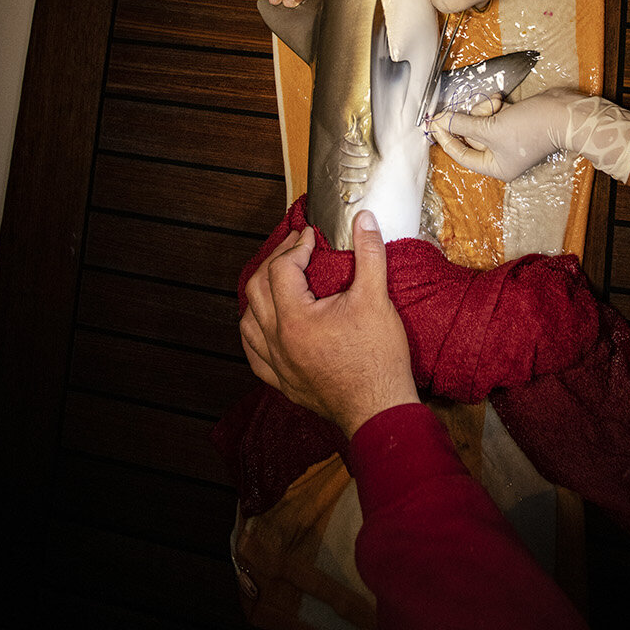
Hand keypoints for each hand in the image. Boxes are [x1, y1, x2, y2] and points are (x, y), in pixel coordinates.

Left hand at [240, 213, 420, 438]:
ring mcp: (277, 365)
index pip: (281, 268)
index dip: (296, 246)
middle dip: (275, 261)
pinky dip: (255, 332)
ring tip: (277, 279)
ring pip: (248, 322)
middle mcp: (277, 342)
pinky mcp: (283, 383)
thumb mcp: (376, 298)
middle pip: (257, 289)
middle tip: (296, 247)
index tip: (312, 237)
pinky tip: (264, 325)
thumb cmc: (378, 359)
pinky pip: (254, 354)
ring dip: (259, 295)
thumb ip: (369, 254)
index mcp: (295, 319)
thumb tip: (365, 220)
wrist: (380, 409)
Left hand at [431, 88, 629, 183]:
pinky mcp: (514, 122)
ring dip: (483, 109)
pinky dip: (493, 106)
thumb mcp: (491, 128)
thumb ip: (462, 124)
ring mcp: (508, 138)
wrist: (564, 113)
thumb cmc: (532, 128)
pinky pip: (493, 114)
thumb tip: (440, 121)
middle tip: (472, 107)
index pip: (460, 154)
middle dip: (471, 118)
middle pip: (470, 136)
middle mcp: (501, 156)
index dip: (445, 137)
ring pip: (481, 121)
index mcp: (496, 167)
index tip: (434, 121)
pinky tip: (502, 100)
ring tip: (496, 103)